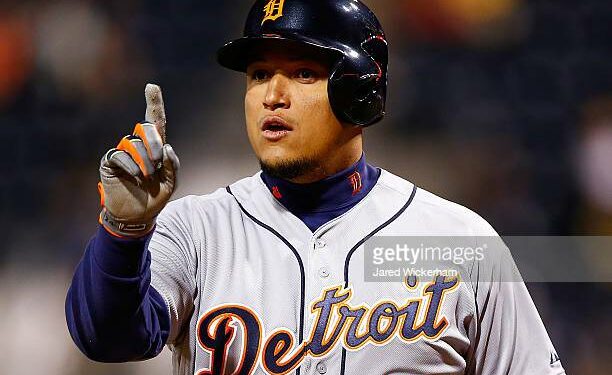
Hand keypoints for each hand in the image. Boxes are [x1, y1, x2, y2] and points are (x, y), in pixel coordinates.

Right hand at [98, 84, 179, 237]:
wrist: (137, 216)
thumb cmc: (155, 197)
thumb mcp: (171, 182)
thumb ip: (173, 164)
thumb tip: (167, 146)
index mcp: (155, 147)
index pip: (155, 121)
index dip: (153, 103)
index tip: (152, 86)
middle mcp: (138, 145)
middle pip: (146, 128)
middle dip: (155, 143)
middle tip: (158, 162)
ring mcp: (123, 152)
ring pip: (135, 143)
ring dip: (146, 161)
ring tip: (147, 176)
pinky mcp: (110, 161)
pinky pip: (120, 155)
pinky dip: (132, 166)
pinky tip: (137, 178)